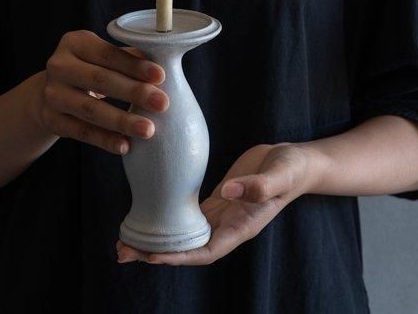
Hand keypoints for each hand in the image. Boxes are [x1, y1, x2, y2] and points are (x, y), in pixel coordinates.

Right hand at [36, 30, 169, 154]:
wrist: (52, 93)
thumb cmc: (91, 70)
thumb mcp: (104, 58)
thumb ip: (130, 58)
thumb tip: (165, 62)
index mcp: (75, 42)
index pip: (108, 54)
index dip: (135, 66)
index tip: (161, 76)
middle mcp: (59, 66)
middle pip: (100, 79)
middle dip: (134, 92)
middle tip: (162, 104)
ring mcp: (52, 94)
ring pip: (90, 109)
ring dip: (122, 121)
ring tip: (148, 130)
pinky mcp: (51, 119)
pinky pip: (81, 131)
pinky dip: (104, 139)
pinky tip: (125, 145)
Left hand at [116, 142, 310, 264]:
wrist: (295, 161)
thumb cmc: (291, 169)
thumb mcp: (280, 174)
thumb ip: (258, 185)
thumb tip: (229, 192)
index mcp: (241, 227)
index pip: (205, 251)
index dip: (178, 257)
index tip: (152, 256)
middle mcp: (226, 226)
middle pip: (186, 248)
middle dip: (155, 253)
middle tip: (122, 251)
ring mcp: (219, 215)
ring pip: (182, 233)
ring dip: (155, 238)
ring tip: (124, 238)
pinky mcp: (214, 201)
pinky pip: (185, 215)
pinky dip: (165, 218)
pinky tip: (146, 214)